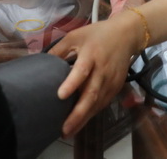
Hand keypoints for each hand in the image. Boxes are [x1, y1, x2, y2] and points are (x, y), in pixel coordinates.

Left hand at [48, 15, 139, 136]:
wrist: (126, 35)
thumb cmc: (97, 34)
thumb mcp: (76, 36)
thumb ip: (58, 50)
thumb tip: (40, 64)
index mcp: (91, 53)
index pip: (82, 70)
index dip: (72, 83)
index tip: (60, 96)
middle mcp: (102, 69)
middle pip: (91, 94)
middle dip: (78, 113)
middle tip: (64, 128)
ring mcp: (111, 80)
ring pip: (98, 103)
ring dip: (84, 118)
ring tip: (68, 131)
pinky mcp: (116, 87)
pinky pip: (103, 103)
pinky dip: (92, 114)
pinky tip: (80, 122)